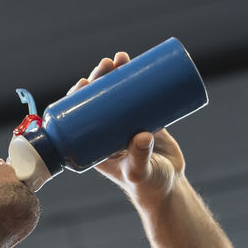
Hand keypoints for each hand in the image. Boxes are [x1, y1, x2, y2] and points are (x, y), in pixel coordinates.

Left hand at [67, 52, 185, 208]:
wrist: (169, 189)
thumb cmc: (148, 186)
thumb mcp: (140, 172)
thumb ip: (139, 157)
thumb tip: (142, 135)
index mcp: (93, 144)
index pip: (79, 116)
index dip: (78, 97)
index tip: (85, 82)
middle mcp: (106, 132)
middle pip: (99, 99)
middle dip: (100, 78)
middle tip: (108, 64)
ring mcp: (126, 125)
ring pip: (117, 94)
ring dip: (117, 74)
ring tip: (121, 58)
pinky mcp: (145, 120)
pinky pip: (138, 96)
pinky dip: (137, 80)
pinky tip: (136, 63)